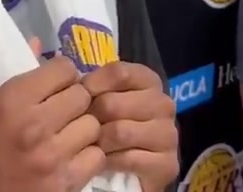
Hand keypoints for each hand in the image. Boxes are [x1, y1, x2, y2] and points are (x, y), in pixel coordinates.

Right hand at [0, 38, 104, 191]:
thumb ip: (5, 69)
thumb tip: (37, 42)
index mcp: (12, 100)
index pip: (62, 69)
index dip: (60, 72)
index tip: (55, 81)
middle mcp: (35, 126)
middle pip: (82, 95)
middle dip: (74, 97)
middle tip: (64, 105)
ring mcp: (53, 157)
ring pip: (93, 125)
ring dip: (83, 126)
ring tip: (69, 130)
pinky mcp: (65, 183)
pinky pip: (96, 156)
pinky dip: (87, 154)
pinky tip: (72, 153)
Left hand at [81, 62, 178, 189]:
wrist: (135, 169)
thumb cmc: (113, 125)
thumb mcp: (103, 98)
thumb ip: (93, 86)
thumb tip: (74, 87)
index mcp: (149, 81)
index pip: (118, 73)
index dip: (91, 85)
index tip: (80, 98)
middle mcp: (164, 104)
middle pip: (112, 104)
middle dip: (90, 118)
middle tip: (78, 128)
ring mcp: (168, 134)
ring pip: (118, 132)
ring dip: (97, 142)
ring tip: (89, 145)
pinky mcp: (167, 164)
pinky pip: (126, 159)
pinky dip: (108, 162)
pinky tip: (101, 162)